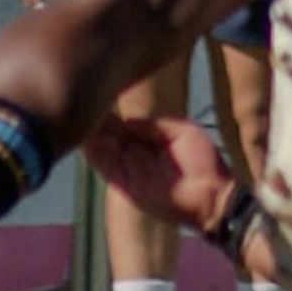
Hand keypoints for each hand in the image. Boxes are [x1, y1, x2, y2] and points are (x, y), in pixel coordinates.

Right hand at [83, 113, 233, 235]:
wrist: (213, 194)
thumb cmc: (203, 161)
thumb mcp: (181, 131)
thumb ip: (153, 126)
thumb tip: (127, 121)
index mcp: (149, 141)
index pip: (123, 125)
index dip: (110, 113)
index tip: (96, 95)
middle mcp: (135, 155)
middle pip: (109, 135)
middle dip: (96, 122)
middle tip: (79, 103)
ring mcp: (130, 170)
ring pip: (103, 150)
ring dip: (91, 135)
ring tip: (78, 116)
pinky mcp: (127, 185)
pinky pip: (106, 168)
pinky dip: (94, 154)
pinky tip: (85, 138)